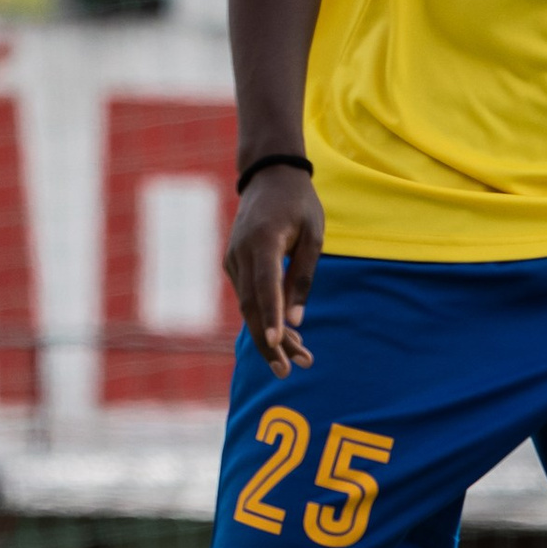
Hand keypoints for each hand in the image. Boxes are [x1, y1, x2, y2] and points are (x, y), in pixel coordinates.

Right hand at [225, 166, 323, 374]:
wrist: (268, 176)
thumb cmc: (298, 204)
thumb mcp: (313, 235)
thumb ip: (303, 276)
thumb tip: (297, 321)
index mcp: (262, 241)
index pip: (265, 287)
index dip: (269, 317)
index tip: (276, 344)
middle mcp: (241, 253)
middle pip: (251, 306)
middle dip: (269, 342)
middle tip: (289, 371)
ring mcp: (233, 260)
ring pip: (248, 306)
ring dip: (269, 335)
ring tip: (299, 359)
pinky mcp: (234, 265)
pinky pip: (247, 297)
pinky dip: (264, 317)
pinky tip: (285, 336)